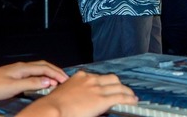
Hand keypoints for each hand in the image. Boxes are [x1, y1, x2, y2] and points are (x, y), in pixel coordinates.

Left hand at [0, 60, 68, 104]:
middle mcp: (21, 67)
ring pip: (37, 70)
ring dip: (47, 75)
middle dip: (55, 71)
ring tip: (56, 81)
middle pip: (42, 66)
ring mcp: (16, 72)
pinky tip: (40, 84)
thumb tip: (48, 81)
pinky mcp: (12, 78)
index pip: (45, 68)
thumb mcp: (14, 87)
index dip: (56, 73)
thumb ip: (32, 83)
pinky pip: (30, 75)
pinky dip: (39, 78)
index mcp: (22, 68)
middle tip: (64, 79)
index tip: (66, 80)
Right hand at [18, 70, 136, 116]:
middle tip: (124, 91)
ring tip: (131, 97)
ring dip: (126, 92)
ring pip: (118, 86)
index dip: (107, 83)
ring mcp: (96, 88)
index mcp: (80, 76)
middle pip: (111, 78)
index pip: (98, 77)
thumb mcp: (66, 92)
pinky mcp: (102, 99)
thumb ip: (76, 92)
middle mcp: (90, 79)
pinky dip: (128, 99)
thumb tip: (82, 100)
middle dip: (119, 85)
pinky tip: (133, 102)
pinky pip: (120, 97)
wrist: (52, 109)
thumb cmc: (54, 105)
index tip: (110, 88)